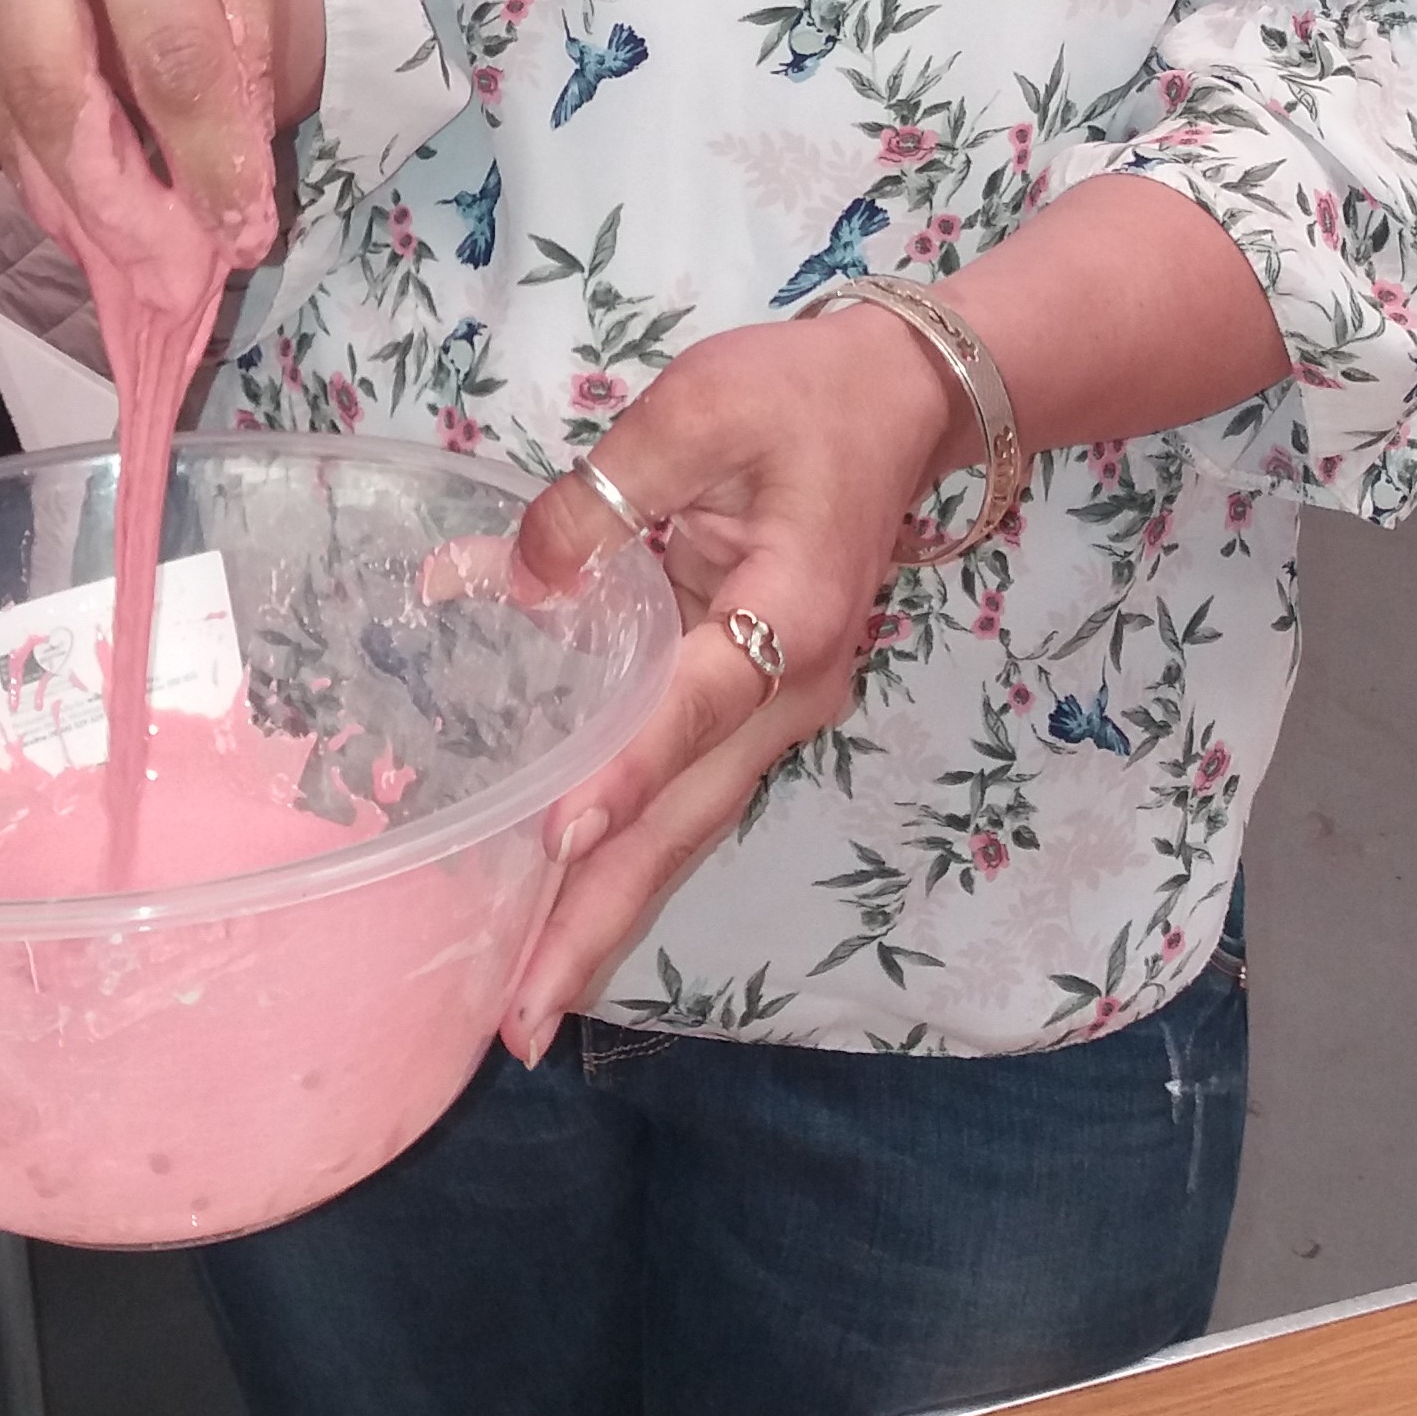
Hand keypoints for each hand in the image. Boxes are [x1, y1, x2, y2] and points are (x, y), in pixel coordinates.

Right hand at [0, 0, 316, 253]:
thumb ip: (243, 19)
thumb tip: (236, 161)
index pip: (164, 46)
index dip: (205, 155)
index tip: (240, 230)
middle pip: (55, 86)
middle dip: (116, 202)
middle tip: (165, 276)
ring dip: (60, 189)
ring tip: (117, 255)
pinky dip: (18, 137)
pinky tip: (66, 186)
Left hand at [496, 307, 956, 1059]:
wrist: (904, 402)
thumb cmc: (803, 394)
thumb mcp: (701, 405)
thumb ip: (605, 489)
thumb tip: (512, 576)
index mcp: (787, 614)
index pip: (691, 706)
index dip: (622, 770)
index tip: (557, 840)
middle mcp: (792, 688)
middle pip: (687, 817)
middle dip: (601, 916)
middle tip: (521, 1020)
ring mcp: (778, 709)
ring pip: (686, 827)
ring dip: (608, 915)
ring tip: (528, 1009)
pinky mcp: (752, 706)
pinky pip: (683, 798)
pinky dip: (627, 861)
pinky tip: (562, 917)